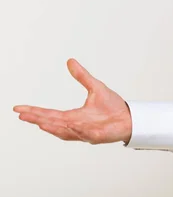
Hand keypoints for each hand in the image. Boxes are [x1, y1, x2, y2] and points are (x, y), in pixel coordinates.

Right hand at [13, 58, 131, 144]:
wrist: (128, 117)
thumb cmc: (112, 106)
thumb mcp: (95, 87)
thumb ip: (82, 76)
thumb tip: (70, 61)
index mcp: (73, 116)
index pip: (49, 114)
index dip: (34, 112)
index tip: (19, 109)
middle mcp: (75, 125)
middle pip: (52, 123)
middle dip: (38, 119)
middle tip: (23, 115)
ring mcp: (85, 132)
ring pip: (65, 131)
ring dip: (53, 127)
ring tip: (40, 122)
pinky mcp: (96, 136)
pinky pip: (85, 134)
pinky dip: (76, 131)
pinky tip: (70, 125)